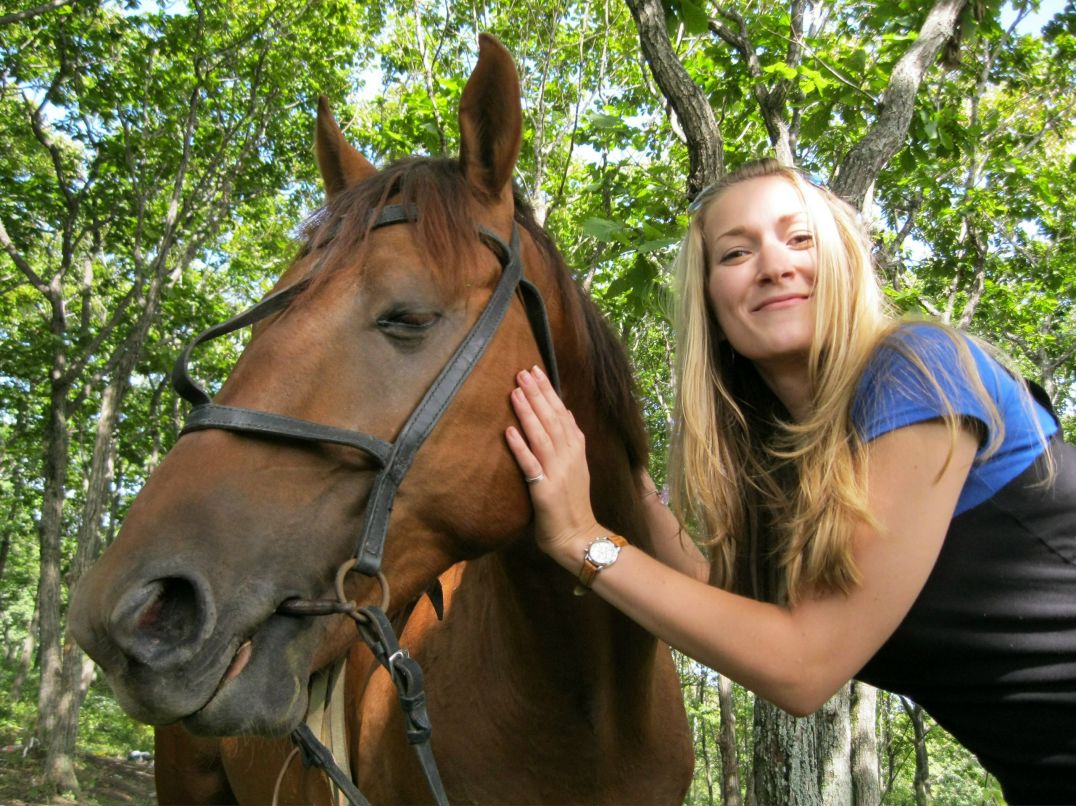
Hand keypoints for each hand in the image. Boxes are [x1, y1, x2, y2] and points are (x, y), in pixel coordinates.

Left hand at [505, 366, 599, 559]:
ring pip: (542, 435)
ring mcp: (558, 471)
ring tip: (515, 390)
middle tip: (523, 371)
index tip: (537, 371)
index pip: (562, 413)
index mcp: (576, 449)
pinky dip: (520, 446)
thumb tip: (561, 415)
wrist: (579, 536)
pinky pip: (530, 464)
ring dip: (528, 412)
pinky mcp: (545, 489)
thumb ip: (568, 443)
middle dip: (537, 393)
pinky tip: (509, 431)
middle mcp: (569, 456)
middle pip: (552, 418)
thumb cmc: (572, 503)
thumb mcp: (575, 467)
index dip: (549, 391)